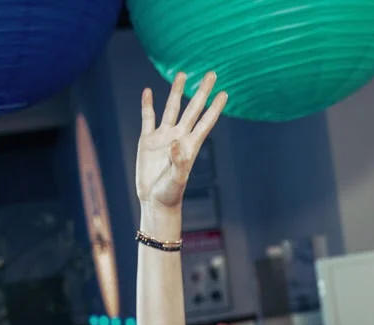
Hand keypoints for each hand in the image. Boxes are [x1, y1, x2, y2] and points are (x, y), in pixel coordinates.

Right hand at [136, 72, 227, 209]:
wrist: (154, 201)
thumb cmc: (170, 193)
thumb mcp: (177, 179)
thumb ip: (179, 161)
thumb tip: (176, 142)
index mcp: (190, 145)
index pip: (206, 121)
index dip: (215, 107)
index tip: (225, 93)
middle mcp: (179, 137)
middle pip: (193, 108)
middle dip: (202, 91)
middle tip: (212, 74)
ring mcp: (163, 137)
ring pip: (171, 108)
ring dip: (176, 91)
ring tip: (182, 74)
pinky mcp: (147, 140)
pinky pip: (148, 118)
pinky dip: (148, 105)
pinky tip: (148, 91)